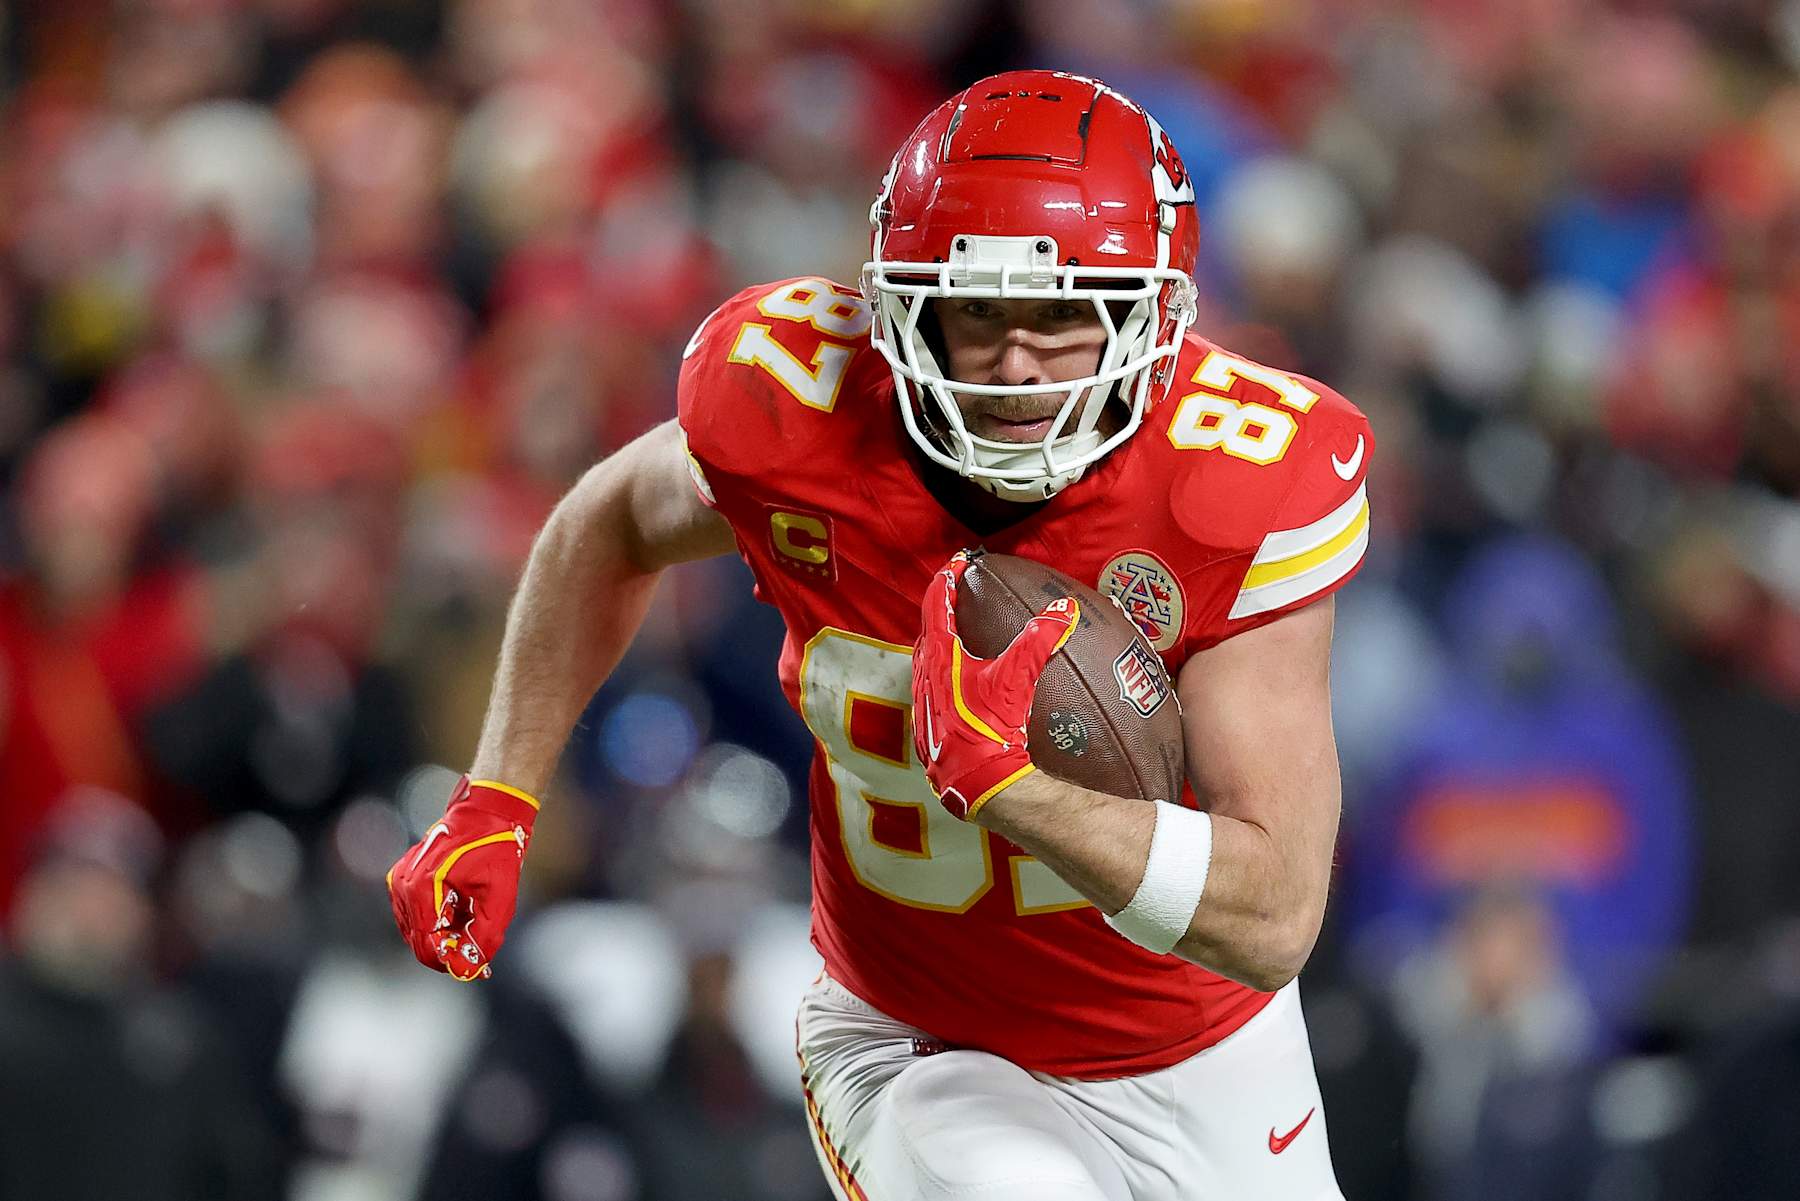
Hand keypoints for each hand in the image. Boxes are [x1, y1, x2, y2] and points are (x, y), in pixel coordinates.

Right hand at [386, 776, 537, 979]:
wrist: (486, 813)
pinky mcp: (402, 881)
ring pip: (417, 933)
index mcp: (423, 888)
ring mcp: (399, 883)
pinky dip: (437, 923)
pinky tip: (461, 910)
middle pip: (420, 943)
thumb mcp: (500, 896)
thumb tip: (472, 967)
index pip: (427, 946)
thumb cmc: (495, 849)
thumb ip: (485, 935)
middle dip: (450, 951)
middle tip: (480, 951)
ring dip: (444, 936)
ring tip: (473, 921)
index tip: (477, 968)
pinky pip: (415, 918)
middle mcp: (403, 886)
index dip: (451, 963)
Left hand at [911, 552, 1078, 820]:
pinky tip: (959, 682)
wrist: (975, 781)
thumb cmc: (991, 726)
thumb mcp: (1018, 678)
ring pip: (924, 659)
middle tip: (957, 593)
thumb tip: (1065, 607)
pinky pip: (929, 684)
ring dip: (939, 641)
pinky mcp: (926, 724)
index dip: (948, 578)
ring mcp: (921, 701)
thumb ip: (1041, 639)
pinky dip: (941, 671)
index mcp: (938, 655)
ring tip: (957, 633)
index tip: (959, 561)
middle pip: (927, 629)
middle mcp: (922, 674)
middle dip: (941, 608)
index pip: (936, 602)